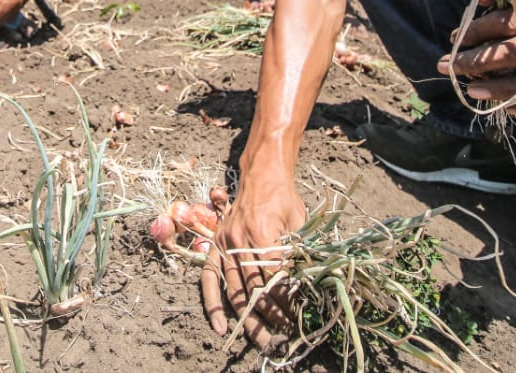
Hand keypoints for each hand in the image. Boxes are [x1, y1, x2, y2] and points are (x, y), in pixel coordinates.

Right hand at [201, 169, 305, 350]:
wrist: (261, 176)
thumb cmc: (284, 199)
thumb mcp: (299, 221)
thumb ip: (300, 251)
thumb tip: (307, 285)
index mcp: (262, 229)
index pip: (273, 275)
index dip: (285, 298)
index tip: (296, 316)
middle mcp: (238, 238)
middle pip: (253, 286)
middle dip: (270, 314)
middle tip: (283, 335)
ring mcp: (223, 242)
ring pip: (234, 288)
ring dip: (248, 317)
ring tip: (261, 338)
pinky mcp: (215, 245)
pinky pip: (209, 278)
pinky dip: (212, 303)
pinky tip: (219, 325)